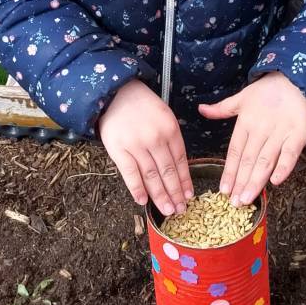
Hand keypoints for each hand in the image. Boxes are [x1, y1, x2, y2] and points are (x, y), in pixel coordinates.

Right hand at [97, 79, 192, 216]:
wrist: (116, 93)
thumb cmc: (142, 106)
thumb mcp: (164, 116)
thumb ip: (171, 139)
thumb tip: (178, 168)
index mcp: (170, 129)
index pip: (181, 161)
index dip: (185, 180)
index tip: (189, 196)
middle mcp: (155, 138)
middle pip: (168, 172)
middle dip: (175, 193)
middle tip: (181, 210)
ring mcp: (136, 145)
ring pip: (151, 176)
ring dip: (161, 196)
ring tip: (168, 210)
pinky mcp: (119, 150)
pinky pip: (130, 173)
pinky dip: (137, 189)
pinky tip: (143, 201)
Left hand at [198, 72, 305, 206]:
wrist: (296, 78)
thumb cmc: (268, 90)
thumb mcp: (242, 98)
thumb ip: (222, 109)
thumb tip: (201, 109)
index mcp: (246, 123)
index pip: (235, 152)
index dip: (229, 171)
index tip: (224, 189)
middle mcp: (261, 130)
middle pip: (248, 160)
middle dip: (241, 182)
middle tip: (234, 203)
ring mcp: (280, 133)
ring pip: (265, 160)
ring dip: (256, 181)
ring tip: (247, 198)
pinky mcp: (298, 134)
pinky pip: (290, 153)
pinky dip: (284, 167)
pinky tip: (276, 181)